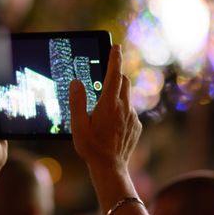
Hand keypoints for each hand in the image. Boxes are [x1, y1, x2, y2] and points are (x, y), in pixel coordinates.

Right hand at [69, 45, 141, 172]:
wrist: (110, 168)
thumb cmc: (91, 147)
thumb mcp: (78, 125)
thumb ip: (77, 102)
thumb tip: (77, 82)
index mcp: (109, 104)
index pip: (114, 75)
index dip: (114, 58)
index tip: (115, 46)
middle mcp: (124, 108)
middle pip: (123, 82)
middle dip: (115, 75)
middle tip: (105, 77)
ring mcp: (132, 117)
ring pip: (127, 96)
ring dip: (118, 94)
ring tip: (104, 105)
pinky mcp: (137, 126)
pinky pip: (129, 111)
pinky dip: (121, 110)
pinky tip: (111, 124)